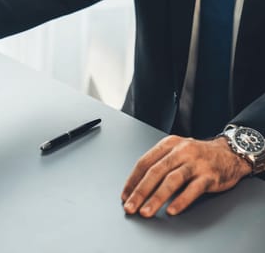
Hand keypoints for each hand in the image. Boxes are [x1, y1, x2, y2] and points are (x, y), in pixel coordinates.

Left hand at [121, 135, 251, 217]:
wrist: (229, 153)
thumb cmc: (197, 155)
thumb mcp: (175, 151)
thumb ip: (158, 164)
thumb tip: (137, 187)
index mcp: (168, 144)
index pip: (144, 162)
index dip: (132, 180)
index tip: (125, 195)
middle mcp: (181, 151)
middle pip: (155, 172)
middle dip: (140, 192)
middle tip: (130, 206)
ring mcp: (196, 163)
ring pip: (172, 181)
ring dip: (156, 198)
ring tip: (146, 211)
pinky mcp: (210, 175)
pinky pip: (193, 189)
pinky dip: (181, 201)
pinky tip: (171, 210)